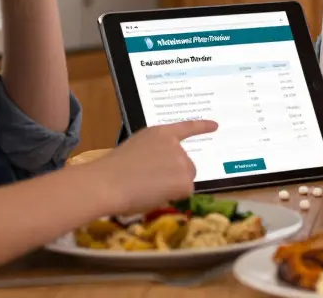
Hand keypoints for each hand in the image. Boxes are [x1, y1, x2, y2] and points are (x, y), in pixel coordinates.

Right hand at [84, 119, 218, 215]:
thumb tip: (162, 171)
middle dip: (175, 176)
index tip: (216, 125)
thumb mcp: (136, 151)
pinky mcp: (184, 179)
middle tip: (150, 183)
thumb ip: (154, 155)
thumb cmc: (112, 171)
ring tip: (146, 188)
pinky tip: (154, 194)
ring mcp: (181, 161)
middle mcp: (175, 144)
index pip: (186, 128)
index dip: (202, 127)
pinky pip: (183, 193)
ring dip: (173, 186)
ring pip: (185, 180)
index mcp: (160, 133)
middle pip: (187, 165)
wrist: (107, 182)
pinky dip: (173, 197)